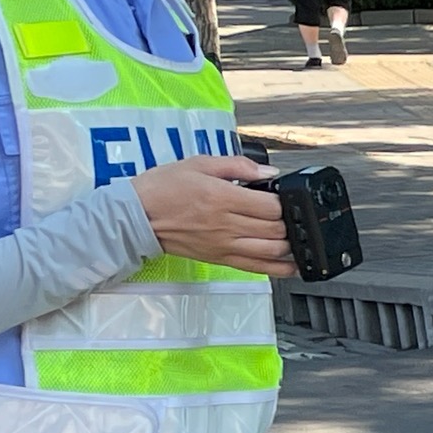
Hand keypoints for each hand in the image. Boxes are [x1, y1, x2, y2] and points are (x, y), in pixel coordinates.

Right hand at [133, 157, 293, 274]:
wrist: (136, 216)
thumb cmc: (162, 189)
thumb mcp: (199, 163)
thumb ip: (238, 165)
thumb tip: (268, 171)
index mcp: (222, 198)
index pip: (271, 205)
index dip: (286, 202)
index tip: (286, 198)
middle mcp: (226, 224)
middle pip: (276, 229)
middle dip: (291, 223)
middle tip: (291, 216)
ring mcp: (224, 244)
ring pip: (271, 251)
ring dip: (290, 246)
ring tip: (296, 238)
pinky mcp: (220, 258)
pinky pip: (257, 268)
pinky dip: (279, 269)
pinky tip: (292, 265)